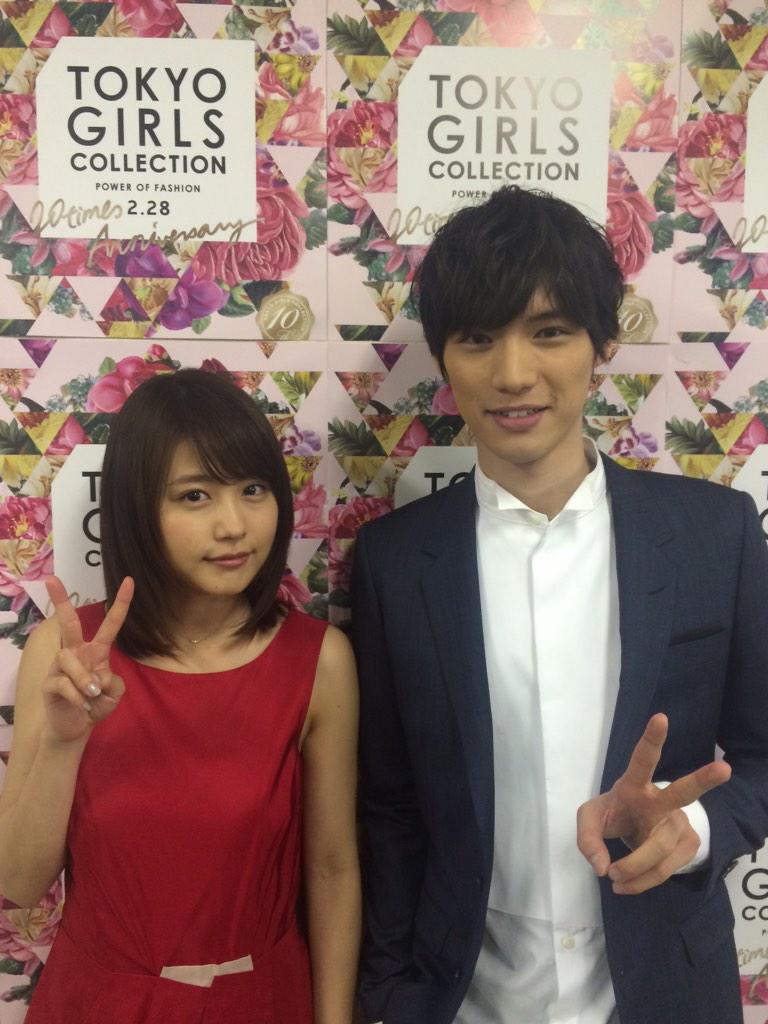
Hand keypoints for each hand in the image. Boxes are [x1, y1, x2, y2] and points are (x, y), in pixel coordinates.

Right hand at [41, 576, 133, 744]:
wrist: (77, 726)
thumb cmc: (96, 703)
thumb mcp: (115, 694)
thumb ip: (115, 684)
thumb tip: (99, 679)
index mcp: (96, 651)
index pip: (110, 624)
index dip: (120, 603)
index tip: (129, 580)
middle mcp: (77, 653)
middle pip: (69, 624)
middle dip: (60, 601)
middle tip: (51, 579)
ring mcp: (60, 667)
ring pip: (68, 658)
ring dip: (84, 679)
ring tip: (91, 695)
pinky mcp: (49, 683)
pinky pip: (62, 682)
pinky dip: (77, 696)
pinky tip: (81, 705)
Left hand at [576, 713, 730, 894]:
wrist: (636, 831)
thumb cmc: (615, 813)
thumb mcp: (590, 820)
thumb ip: (586, 839)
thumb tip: (602, 867)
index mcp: (635, 784)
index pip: (642, 760)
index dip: (651, 740)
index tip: (660, 717)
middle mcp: (662, 801)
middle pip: (683, 792)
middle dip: (704, 779)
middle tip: (724, 768)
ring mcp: (679, 823)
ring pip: (659, 853)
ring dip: (633, 871)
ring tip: (614, 879)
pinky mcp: (688, 845)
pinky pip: (663, 872)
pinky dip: (640, 882)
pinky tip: (629, 882)